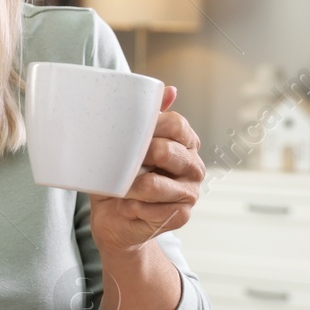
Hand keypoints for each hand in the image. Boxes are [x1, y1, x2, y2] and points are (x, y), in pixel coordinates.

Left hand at [88, 85, 204, 256]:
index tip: (129, 132)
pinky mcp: (181, 215)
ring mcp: (190, 192)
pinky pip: (149, 208)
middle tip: (120, 164)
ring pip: (153, 184)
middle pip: (166, 151)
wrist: (116, 219)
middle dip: (137, 158)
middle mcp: (193, 166)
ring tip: (120, 189)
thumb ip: (147, 119)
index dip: (151, 126)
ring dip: (128, 188)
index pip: (177, 124)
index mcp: (185, 143)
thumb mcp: (127, 146)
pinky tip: (127, 207)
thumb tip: (170, 90)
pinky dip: (130, 207)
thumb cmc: (121, 178)